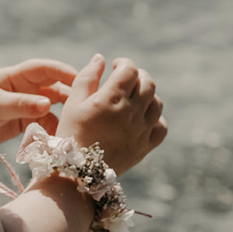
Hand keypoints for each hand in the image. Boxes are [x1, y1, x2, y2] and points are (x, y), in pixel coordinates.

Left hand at [0, 59, 77, 147]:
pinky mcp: (24, 124)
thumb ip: (19, 104)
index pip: (46, 69)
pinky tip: (59, 142)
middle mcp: (25, 89)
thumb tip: (47, 105)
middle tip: (89, 109)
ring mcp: (26, 106)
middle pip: (55, 88)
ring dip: (64, 117)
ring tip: (76, 130)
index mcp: (17, 76)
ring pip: (53, 109)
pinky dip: (53, 132)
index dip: (64, 72)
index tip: (82, 81)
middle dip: (71, 96)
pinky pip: (44, 126)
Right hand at [56, 54, 166, 175]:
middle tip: (125, 78)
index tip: (114, 66)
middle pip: (148, 83)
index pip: (130, 69)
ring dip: (147, 94)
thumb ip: (87, 77)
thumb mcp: (73, 102)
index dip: (123, 63)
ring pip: (157, 103)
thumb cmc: (70, 134)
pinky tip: (142, 118)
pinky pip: (161, 127)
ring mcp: (141, 130)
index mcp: (112, 98)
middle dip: (137, 75)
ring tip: (132, 97)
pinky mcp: (145, 146)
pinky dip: (156, 118)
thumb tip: (100, 59)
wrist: (78, 172)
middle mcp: (131, 112)